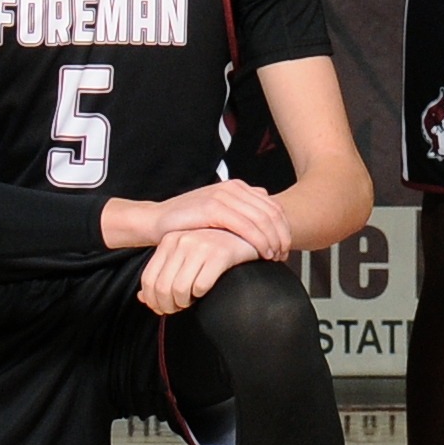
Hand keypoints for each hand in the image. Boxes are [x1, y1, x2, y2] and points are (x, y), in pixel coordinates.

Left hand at [137, 224, 260, 312]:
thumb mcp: (184, 258)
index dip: (153, 301)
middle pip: (162, 288)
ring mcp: (201, 246)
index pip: (148, 279)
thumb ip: (163, 275)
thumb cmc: (213, 251)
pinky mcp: (221, 254)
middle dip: (168, 306)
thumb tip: (142, 299)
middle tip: (179, 310)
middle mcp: (182, 240)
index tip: (163, 309)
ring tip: (192, 302)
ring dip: (185, 303)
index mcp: (169, 240)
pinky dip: (202, 295)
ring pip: (180, 290)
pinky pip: (201, 286)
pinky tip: (207, 292)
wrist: (246, 236)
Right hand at [141, 177, 294, 258]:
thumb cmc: (189, 222)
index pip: (273, 206)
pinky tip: (262, 254)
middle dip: (282, 236)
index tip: (285, 249)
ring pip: (263, 220)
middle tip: (283, 256)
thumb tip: (266, 202)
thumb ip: (241, 207)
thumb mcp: (219, 211)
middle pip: (272, 213)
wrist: (158, 221)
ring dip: (273, 241)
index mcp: (238, 187)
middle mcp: (233, 187)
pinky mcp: (213, 208)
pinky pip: (246, 226)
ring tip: (274, 258)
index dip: (284, 229)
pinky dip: (259, 241)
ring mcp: (223, 196)